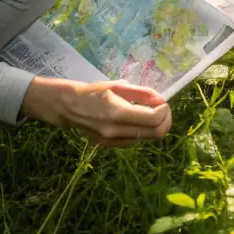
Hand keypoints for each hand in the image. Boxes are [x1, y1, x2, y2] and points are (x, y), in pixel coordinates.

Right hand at [21, 77, 172, 147]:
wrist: (68, 107)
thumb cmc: (93, 91)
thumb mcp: (117, 86)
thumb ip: (141, 93)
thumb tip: (161, 99)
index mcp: (117, 113)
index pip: (153, 119)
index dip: (165, 111)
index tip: (164, 102)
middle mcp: (115, 131)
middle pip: (154, 134)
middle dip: (165, 121)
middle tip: (164, 110)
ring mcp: (112, 141)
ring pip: (146, 139)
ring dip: (154, 127)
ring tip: (151, 113)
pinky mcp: (109, 146)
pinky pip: (135, 141)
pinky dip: (142, 132)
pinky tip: (137, 121)